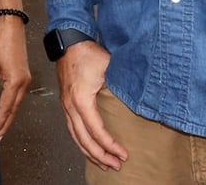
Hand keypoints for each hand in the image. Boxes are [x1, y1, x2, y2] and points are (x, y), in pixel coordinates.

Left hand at [0, 16, 30, 139]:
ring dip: (9, 116)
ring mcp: (26, 79)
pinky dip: (12, 105)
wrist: (11, 26)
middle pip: (14, 109)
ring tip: (1, 127)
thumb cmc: (1, 42)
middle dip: (5, 124)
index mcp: (15, 82)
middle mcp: (23, 83)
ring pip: (17, 104)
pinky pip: (18, 96)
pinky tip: (7, 109)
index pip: (5, 108)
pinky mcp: (24, 75)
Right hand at [56, 40, 127, 170]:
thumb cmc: (86, 52)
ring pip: (75, 136)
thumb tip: (139, 94)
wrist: (68, 40)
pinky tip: (90, 147)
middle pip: (83, 139)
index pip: (96, 131)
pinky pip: (72, 128)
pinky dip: (81, 142)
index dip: (110, 146)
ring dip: (89, 152)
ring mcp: (66, 104)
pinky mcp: (66, 102)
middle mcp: (70, 105)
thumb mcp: (108, 66)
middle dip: (100, 155)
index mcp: (81, 99)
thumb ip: (121, 82)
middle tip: (116, 165)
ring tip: (104, 163)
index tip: (123, 154)